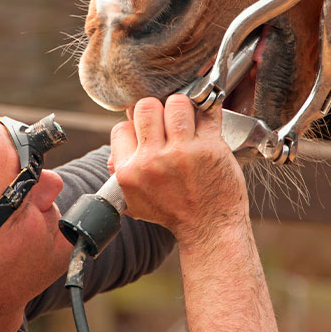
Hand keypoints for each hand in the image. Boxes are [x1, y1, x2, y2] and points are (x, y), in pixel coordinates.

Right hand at [109, 94, 247, 244]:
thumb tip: (121, 137)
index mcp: (129, 172)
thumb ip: (120, 170)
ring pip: (176, 103)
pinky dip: (207, 109)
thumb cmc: (174, 212)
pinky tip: (206, 116)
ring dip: (182, 107)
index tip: (148, 132)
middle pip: (146, 107)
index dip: (135, 127)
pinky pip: (207, 112)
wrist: (209, 228)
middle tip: (166, 120)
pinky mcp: (210, 147)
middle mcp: (153, 161)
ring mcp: (182, 152)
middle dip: (156, 109)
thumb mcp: (135, 200)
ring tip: (186, 118)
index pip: (122, 127)